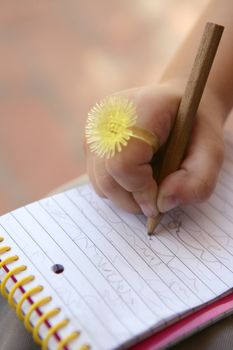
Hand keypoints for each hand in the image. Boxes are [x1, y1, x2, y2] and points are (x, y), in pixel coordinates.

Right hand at [85, 82, 224, 216]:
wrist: (177, 100)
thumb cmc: (194, 125)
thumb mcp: (212, 151)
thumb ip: (197, 182)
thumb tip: (163, 204)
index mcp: (136, 111)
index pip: (122, 163)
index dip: (140, 190)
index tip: (160, 200)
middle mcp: (105, 118)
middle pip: (106, 177)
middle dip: (133, 199)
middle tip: (155, 201)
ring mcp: (93, 128)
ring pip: (99, 181)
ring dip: (125, 195)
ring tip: (147, 184)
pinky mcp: (90, 139)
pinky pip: (97, 176)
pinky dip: (117, 186)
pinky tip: (136, 174)